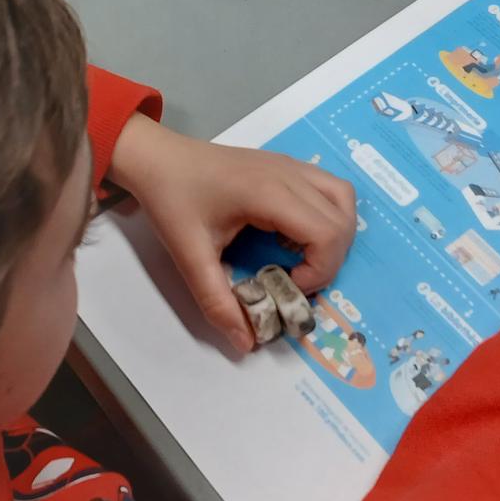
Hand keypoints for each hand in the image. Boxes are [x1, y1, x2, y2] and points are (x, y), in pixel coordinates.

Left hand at [107, 114, 356, 352]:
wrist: (156, 157)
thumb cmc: (171, 200)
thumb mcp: (188, 255)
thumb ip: (216, 301)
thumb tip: (246, 343)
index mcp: (269, 193)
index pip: (328, 233)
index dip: (320, 270)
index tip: (288, 286)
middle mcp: (289, 174)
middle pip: (342, 221)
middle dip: (328, 261)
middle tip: (295, 280)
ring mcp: (291, 165)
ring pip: (343, 199)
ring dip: (336, 235)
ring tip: (303, 256)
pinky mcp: (287, 165)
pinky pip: (329, 189)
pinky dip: (328, 216)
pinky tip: (295, 233)